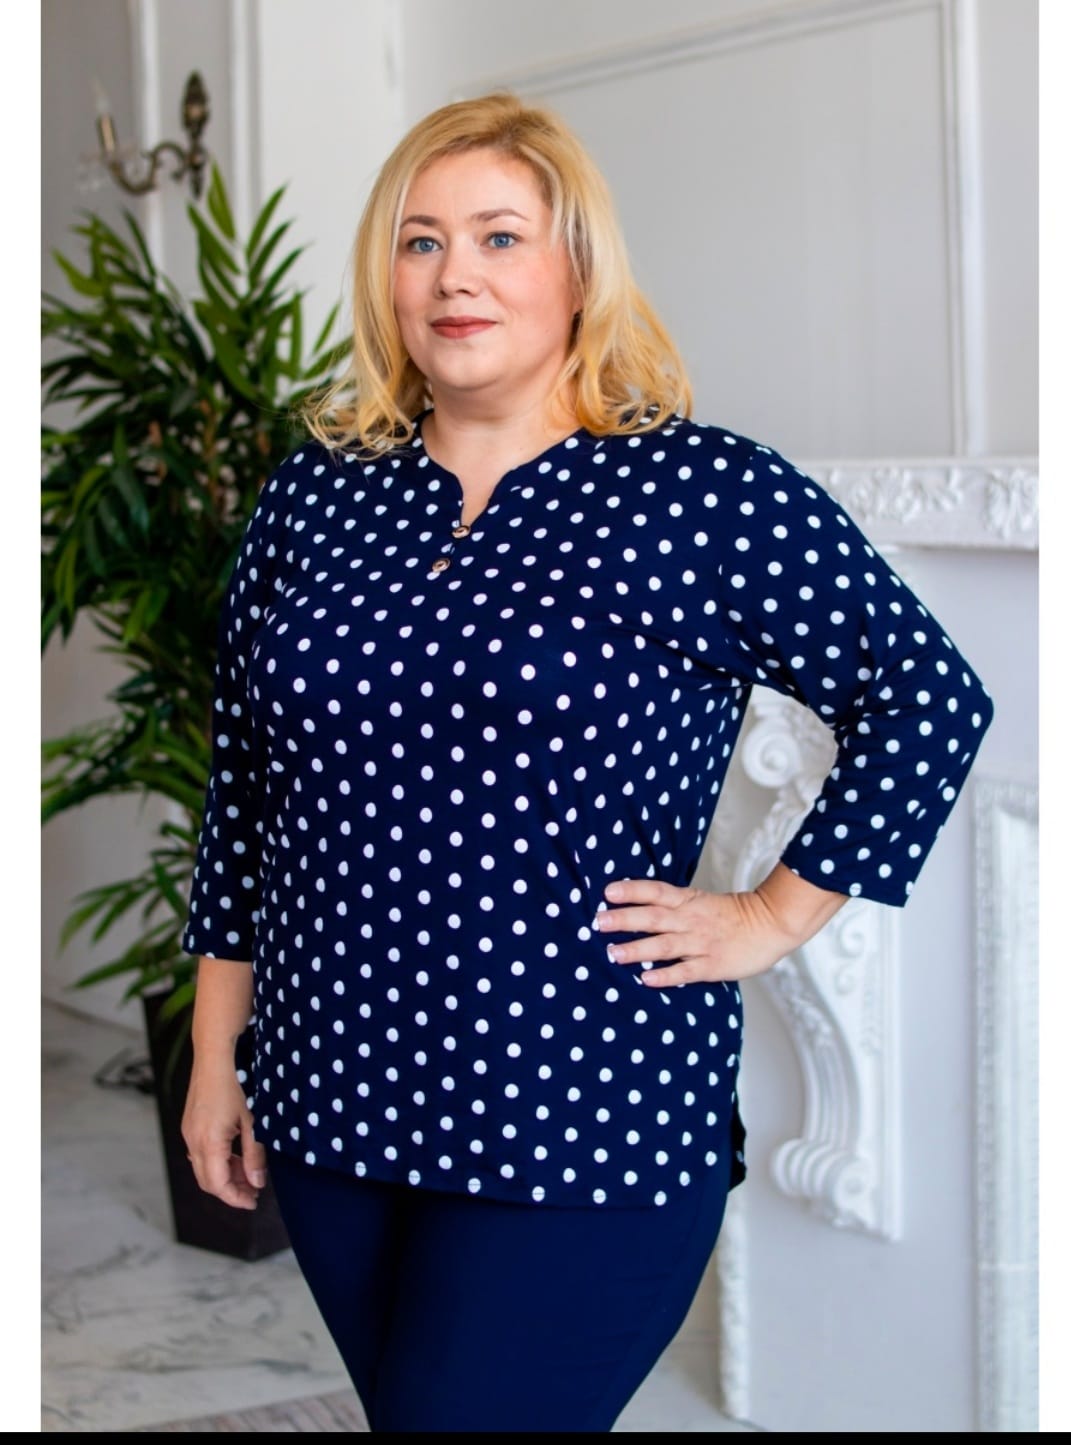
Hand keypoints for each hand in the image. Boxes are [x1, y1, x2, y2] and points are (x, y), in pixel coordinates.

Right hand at [181, 1060, 266, 1210]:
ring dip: (224, 1175)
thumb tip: (257, 1182)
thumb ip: (254, 1155)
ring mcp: (189, 1133)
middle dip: (230, 1190)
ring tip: (248, 1173)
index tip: (253, 1201)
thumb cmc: (236, 1084)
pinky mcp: (189, 1125)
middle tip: (253, 1191)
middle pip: (208, 1181)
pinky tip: (235, 1156)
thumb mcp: (252, 1121)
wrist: (215, 1056)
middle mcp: (193, 1141)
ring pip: (203, 1168)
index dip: (236, 1198)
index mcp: (209, 1142)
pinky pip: (200, 1153)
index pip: (218, 1185)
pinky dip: (217, 1161)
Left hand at [597, 865, 845, 988]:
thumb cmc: (733, 915)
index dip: (632, 890)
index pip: (656, 891)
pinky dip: (666, 976)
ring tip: (613, 953)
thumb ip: (673, 905)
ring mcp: (701, 943)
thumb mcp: (700, 901)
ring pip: (664, 945)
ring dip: (637, 948)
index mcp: (689, 901)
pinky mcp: (712, 966)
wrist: (771, 924)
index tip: (608, 891)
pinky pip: (685, 971)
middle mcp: (691, 920)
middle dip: (625, 919)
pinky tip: (646, 979)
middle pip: (654, 917)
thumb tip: (638, 906)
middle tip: (599, 921)